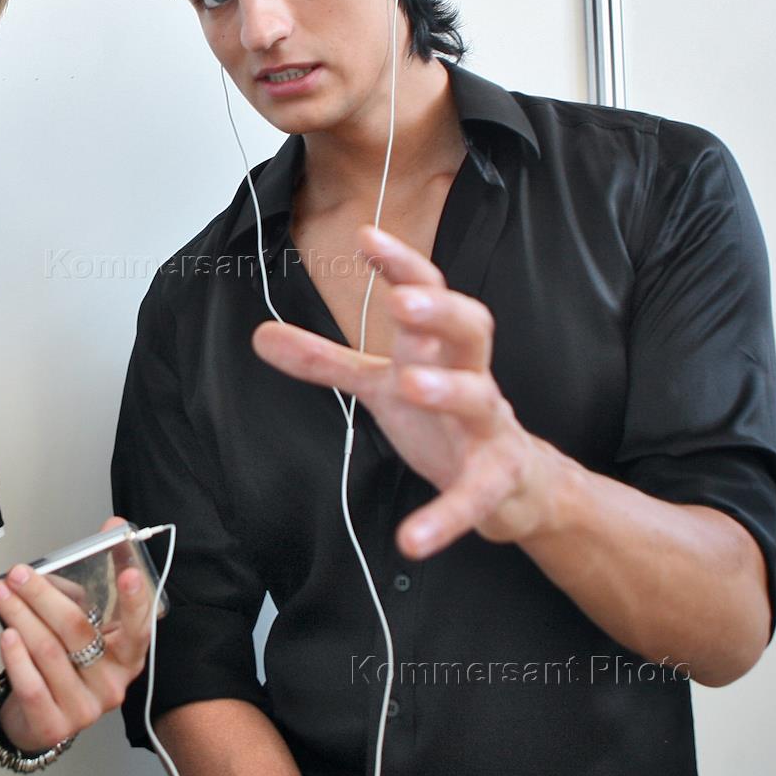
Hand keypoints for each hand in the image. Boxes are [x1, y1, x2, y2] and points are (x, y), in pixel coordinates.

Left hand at [0, 516, 152, 751]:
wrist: (39, 718)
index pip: (138, 626)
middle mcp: (113, 683)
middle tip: (18, 573)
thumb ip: (94, 581)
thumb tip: (111, 529)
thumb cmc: (68, 661)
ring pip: (50, 653)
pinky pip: (32, 686)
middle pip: (78, 632)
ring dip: (21, 617)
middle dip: (43, 597)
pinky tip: (6, 634)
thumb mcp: (87, 622)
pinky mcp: (55, 726)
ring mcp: (86, 708)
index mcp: (128, 656)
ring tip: (0, 593)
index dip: (134, 599)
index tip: (127, 572)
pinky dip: (17, 656)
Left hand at [252, 226, 554, 559]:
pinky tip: (412, 539)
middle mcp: (469, 375)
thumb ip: (325, 360)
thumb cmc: (444, 418)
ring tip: (413, 385)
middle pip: (471, 327)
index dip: (400, 264)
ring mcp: (488, 427)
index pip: (426, 291)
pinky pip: (475, 495)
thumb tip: (260, 334)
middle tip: (404, 301)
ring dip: (450, 389)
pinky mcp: (496, 480)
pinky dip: (446, 516)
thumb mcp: (380, 384)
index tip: (366, 235)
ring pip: (480, 397)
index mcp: (437, 347)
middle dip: (440, 311)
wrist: (515, 484)